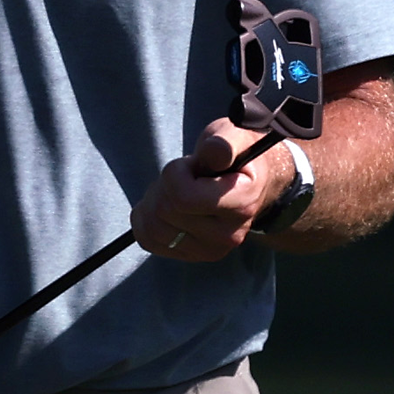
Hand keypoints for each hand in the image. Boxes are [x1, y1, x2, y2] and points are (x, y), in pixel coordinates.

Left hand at [130, 119, 293, 261]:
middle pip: (164, 211)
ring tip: (178, 189)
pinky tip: (166, 205)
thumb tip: (215, 151)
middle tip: (186, 175)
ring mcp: (210, 251)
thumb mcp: (232, 137)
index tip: (193, 163)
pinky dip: (146, 218)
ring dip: (154, 201)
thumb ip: (224, 143)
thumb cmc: (236, 154)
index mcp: (242, 204)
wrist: (248, 181)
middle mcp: (229, 235)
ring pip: (151, 227)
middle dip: (165, 184)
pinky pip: (147, 239)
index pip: (183, 197)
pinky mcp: (193, 256)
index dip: (176, 172)